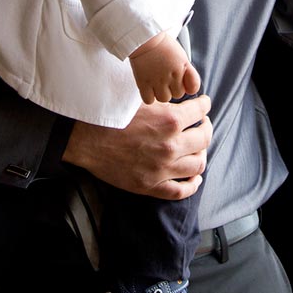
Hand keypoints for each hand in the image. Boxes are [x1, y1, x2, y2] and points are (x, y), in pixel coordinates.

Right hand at [62, 95, 211, 199]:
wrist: (85, 141)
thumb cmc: (110, 117)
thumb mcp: (139, 101)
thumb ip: (162, 104)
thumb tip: (180, 102)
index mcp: (168, 120)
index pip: (200, 112)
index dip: (205, 105)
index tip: (204, 105)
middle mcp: (170, 146)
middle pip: (204, 138)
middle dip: (206, 128)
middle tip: (203, 124)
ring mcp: (163, 169)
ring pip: (198, 165)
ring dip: (202, 154)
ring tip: (198, 149)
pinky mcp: (152, 186)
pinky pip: (181, 190)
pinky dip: (192, 184)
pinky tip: (194, 178)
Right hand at [129, 31, 200, 102]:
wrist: (143, 38)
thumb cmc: (162, 45)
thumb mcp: (181, 55)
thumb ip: (187, 71)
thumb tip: (190, 88)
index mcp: (183, 67)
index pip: (193, 88)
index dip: (188, 86)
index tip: (182, 82)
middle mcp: (172, 75)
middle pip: (178, 94)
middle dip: (173, 88)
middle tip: (166, 79)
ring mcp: (157, 80)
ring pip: (164, 98)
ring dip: (161, 93)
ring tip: (156, 83)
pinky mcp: (143, 83)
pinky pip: (149, 100)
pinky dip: (148, 96)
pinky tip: (148, 87)